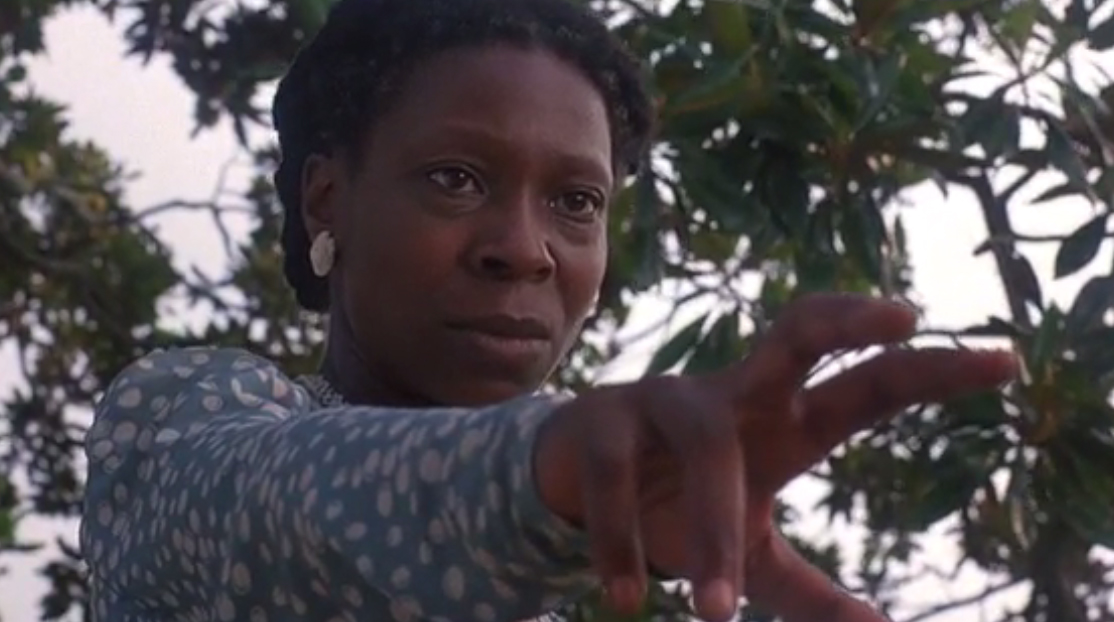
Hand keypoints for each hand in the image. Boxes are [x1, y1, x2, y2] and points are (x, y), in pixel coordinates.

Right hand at [535, 293, 1016, 621]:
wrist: (573, 482)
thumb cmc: (678, 505)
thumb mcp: (753, 554)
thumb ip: (808, 593)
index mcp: (784, 421)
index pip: (867, 386)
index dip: (931, 372)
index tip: (1004, 363)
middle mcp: (734, 394)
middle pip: (796, 333)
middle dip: (847, 319)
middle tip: (903, 316)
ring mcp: (665, 398)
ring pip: (706, 445)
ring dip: (711, 528)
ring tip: (716, 613)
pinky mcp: (601, 421)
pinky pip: (617, 479)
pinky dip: (621, 543)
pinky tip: (625, 598)